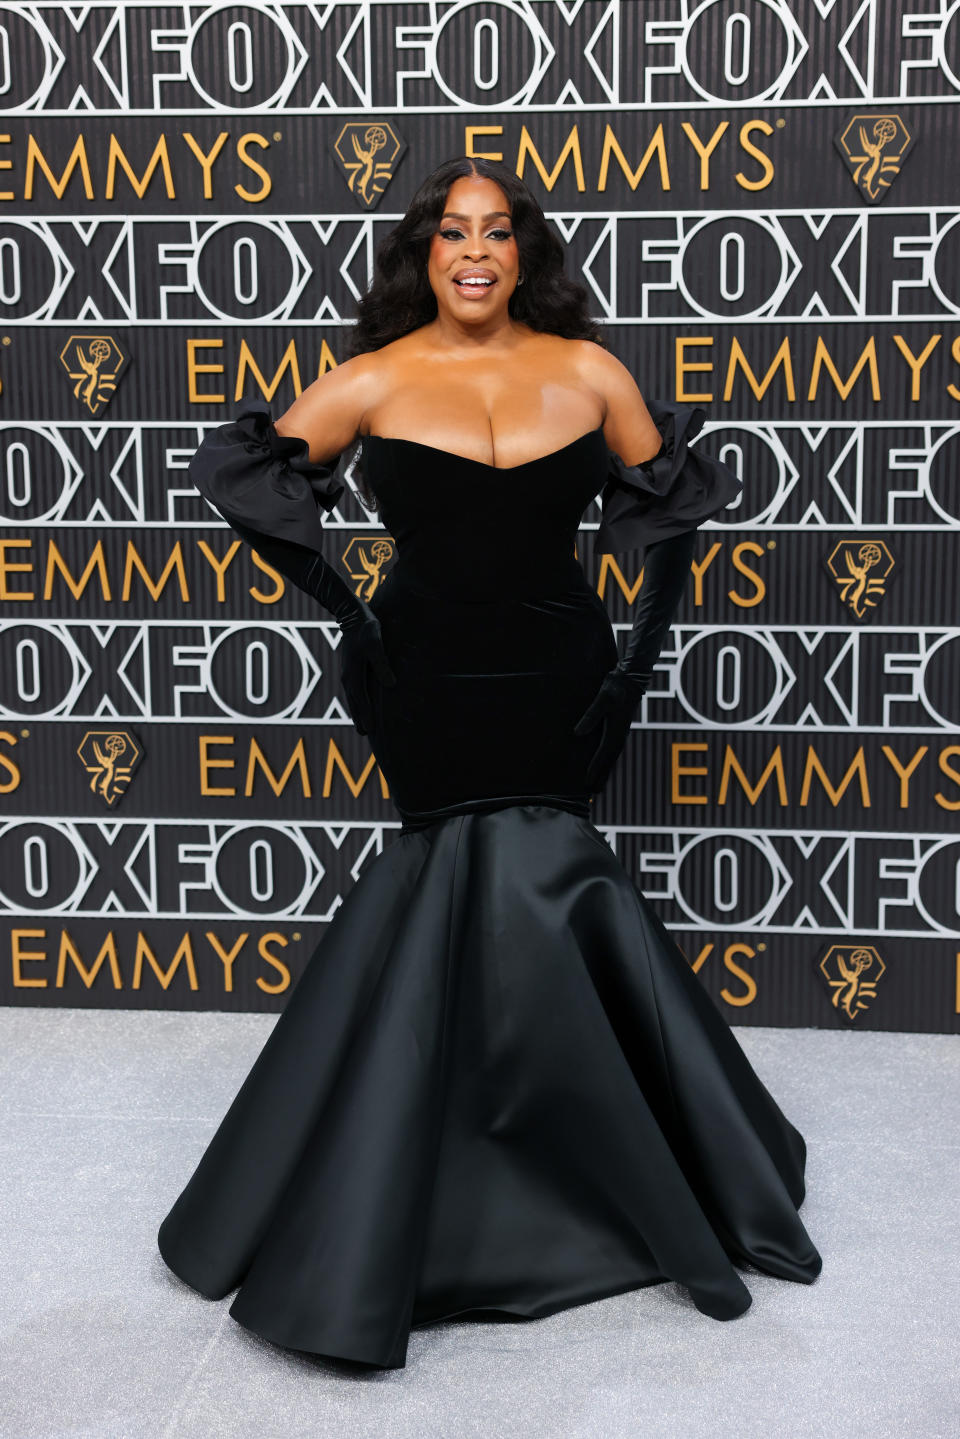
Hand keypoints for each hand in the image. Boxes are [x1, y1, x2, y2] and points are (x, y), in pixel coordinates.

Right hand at [337, 599, 395, 735]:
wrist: (352, 616)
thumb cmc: (366, 629)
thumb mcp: (376, 645)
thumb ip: (382, 664)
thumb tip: (391, 685)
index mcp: (353, 674)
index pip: (360, 700)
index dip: (365, 715)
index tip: (370, 730)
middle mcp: (348, 677)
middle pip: (354, 703)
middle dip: (359, 718)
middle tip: (365, 734)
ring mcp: (348, 673)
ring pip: (352, 698)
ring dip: (357, 711)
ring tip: (362, 725)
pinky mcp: (351, 668)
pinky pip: (353, 690)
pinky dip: (357, 701)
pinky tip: (361, 704)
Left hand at [573, 665, 649, 790]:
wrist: (631, 680)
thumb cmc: (616, 688)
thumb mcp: (602, 700)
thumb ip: (590, 715)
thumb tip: (578, 733)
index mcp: (616, 731)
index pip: (603, 754)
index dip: (595, 768)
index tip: (587, 781)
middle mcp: (619, 735)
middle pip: (610, 761)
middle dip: (602, 776)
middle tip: (594, 792)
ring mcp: (620, 732)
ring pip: (612, 757)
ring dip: (605, 771)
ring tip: (599, 784)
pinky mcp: (618, 728)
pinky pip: (612, 749)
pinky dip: (607, 760)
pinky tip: (602, 763)